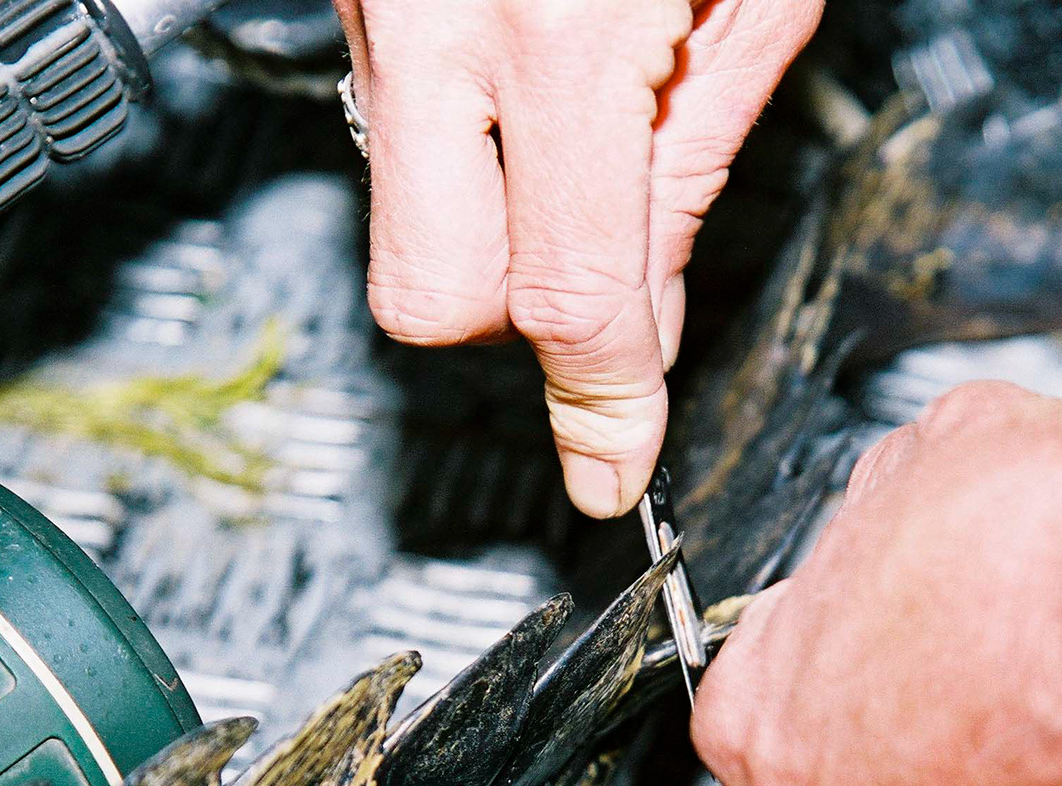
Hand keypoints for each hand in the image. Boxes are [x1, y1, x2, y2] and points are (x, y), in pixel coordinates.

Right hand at [334, 0, 822, 517]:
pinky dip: (453, 142)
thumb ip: (692, 167)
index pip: (568, 292)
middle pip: (428, 295)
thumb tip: (645, 324)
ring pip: (393, 214)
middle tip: (590, 264)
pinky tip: (523, 87)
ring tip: (570, 132)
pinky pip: (384, 124)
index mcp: (558, 25)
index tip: (614, 464)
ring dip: (480, 224)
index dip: (602, 401)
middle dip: (511, 322)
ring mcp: (369, 2)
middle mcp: (432, 16)